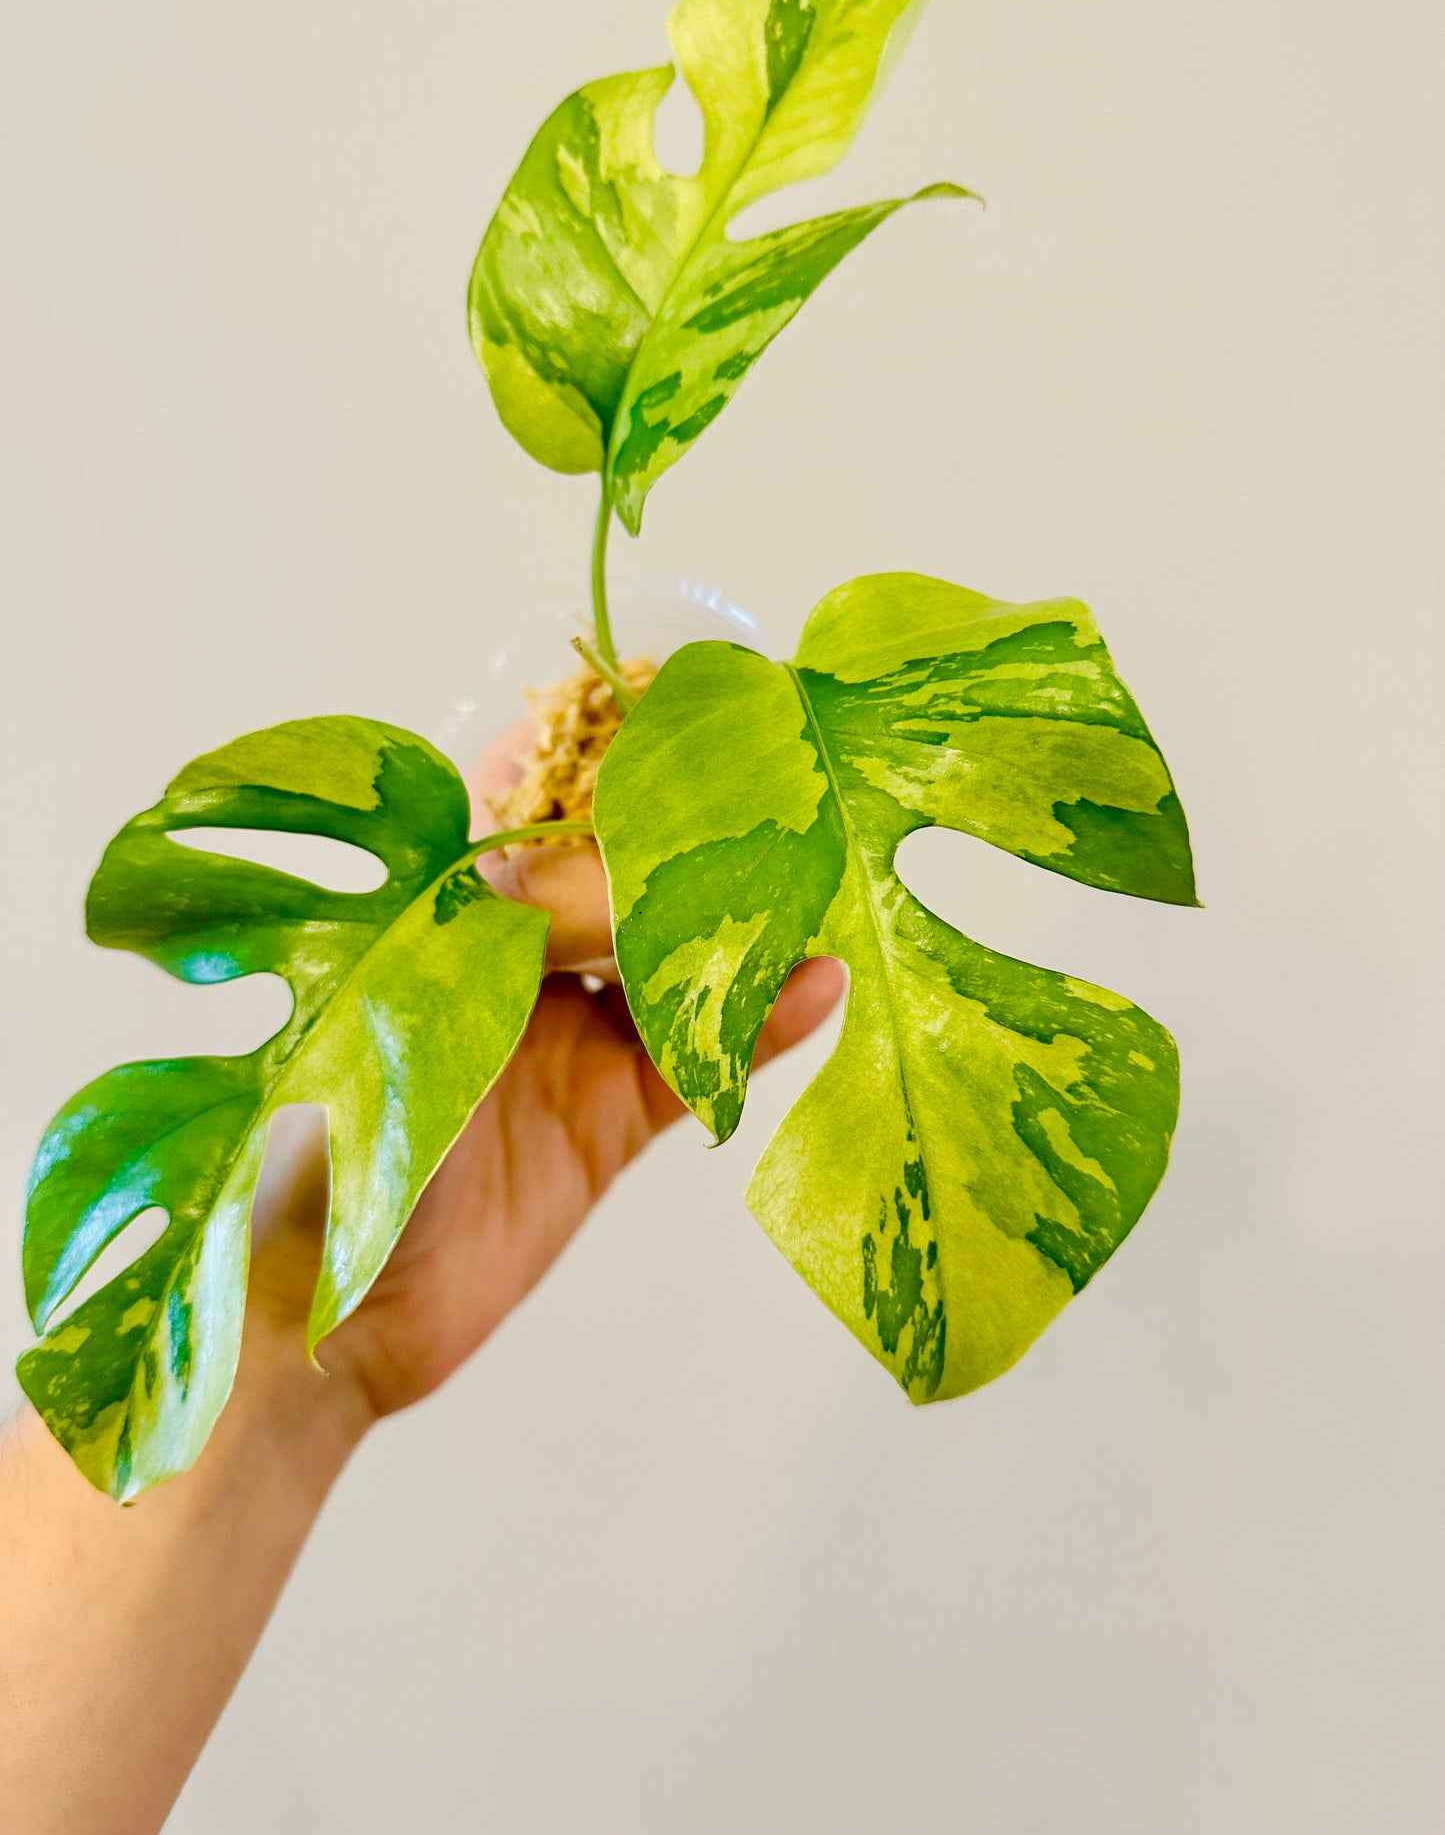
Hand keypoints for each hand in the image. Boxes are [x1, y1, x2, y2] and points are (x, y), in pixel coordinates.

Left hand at [242, 724, 844, 1433]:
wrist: (324, 1316)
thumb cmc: (332, 1140)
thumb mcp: (427, 1002)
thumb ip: (531, 929)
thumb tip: (648, 877)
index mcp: (439, 909)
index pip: (528, 799)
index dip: (596, 747)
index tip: (680, 698)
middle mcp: (510, 959)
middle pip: (622, 876)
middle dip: (696, 836)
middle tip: (788, 790)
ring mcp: (565, 1037)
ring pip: (675, 961)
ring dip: (743, 929)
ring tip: (823, 881)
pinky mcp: (606, 1120)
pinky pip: (698, 1058)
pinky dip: (757, 1027)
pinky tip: (818, 987)